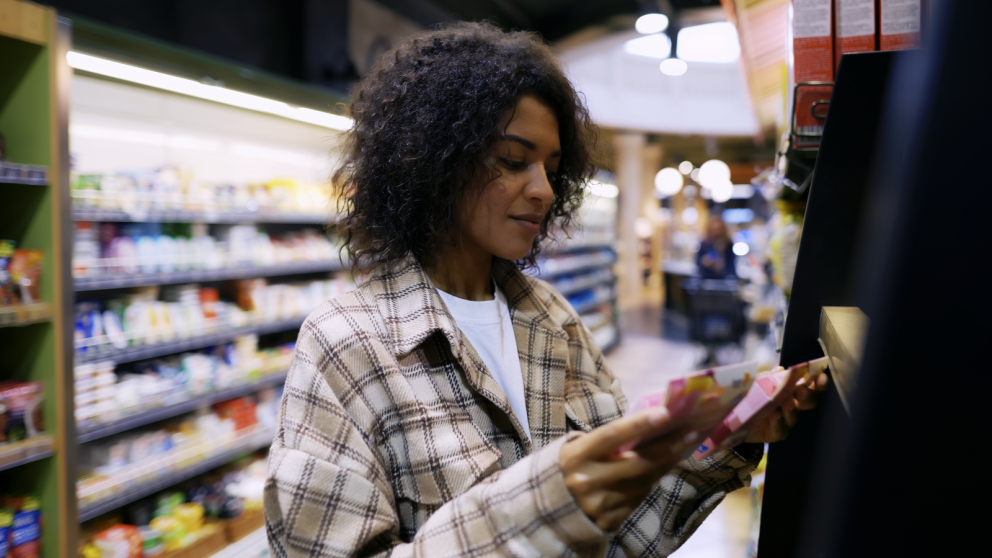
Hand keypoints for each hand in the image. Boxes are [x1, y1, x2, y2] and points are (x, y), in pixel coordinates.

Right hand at [559, 407, 696, 530]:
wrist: (548, 508)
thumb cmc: (570, 468)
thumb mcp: (580, 449)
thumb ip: (607, 441)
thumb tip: (647, 427)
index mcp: (576, 456)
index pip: (611, 435)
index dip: (639, 424)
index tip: (665, 413)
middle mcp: (587, 481)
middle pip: (636, 462)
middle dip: (666, 447)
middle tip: (688, 433)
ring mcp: (598, 504)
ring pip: (642, 483)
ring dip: (663, 465)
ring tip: (678, 449)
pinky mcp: (608, 521)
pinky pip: (637, 499)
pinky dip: (650, 484)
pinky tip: (659, 471)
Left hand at [745, 371, 829, 442]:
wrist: (732, 416)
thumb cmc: (749, 395)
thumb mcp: (756, 382)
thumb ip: (768, 376)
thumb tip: (781, 370)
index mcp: (790, 390)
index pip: (810, 386)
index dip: (818, 382)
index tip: (821, 377)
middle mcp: (791, 405)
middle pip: (808, 402)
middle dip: (807, 395)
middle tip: (800, 390)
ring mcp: (784, 420)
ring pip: (794, 416)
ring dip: (791, 409)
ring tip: (785, 402)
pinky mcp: (774, 433)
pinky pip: (780, 430)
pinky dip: (778, 422)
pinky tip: (775, 415)